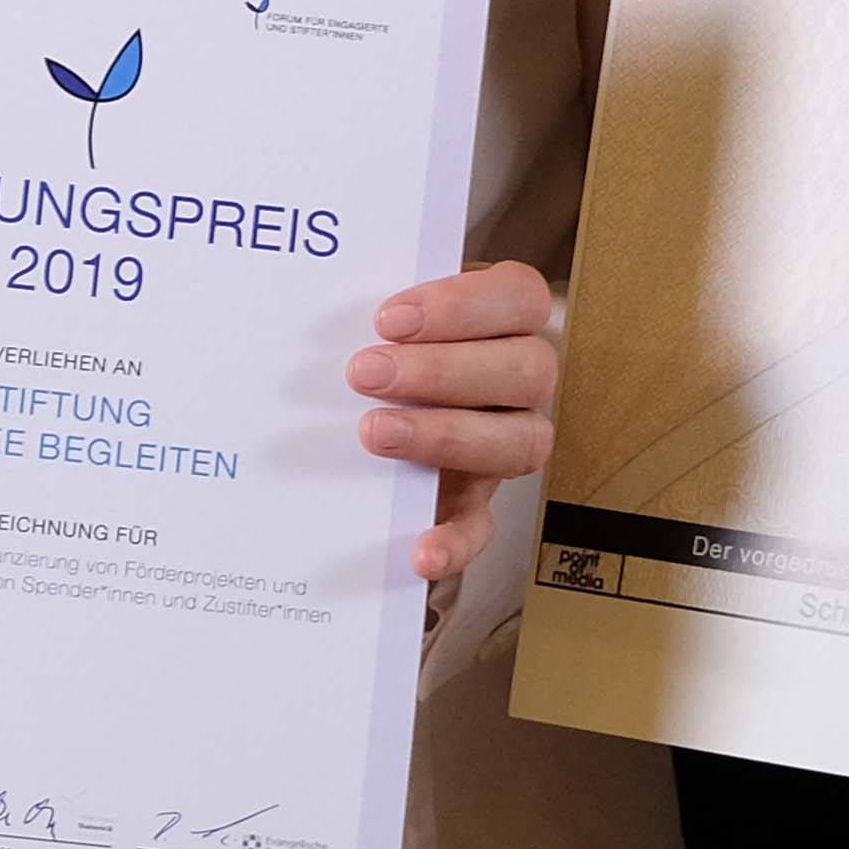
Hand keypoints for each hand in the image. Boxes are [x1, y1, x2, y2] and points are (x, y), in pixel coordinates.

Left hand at [357, 259, 558, 599]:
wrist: (355, 420)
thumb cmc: (375, 351)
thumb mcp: (379, 325)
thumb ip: (371, 313)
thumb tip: (321, 305)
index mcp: (503, 323)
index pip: (520, 298)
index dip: (464, 305)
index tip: (389, 319)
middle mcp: (518, 384)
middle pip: (528, 369)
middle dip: (443, 370)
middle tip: (365, 373)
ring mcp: (504, 445)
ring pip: (523, 443)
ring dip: (447, 436)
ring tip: (374, 433)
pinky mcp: (475, 504)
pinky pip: (484, 528)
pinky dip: (455, 541)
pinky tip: (420, 551)